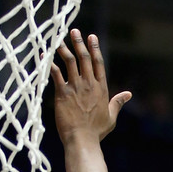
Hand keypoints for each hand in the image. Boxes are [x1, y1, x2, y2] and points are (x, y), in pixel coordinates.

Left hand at [51, 29, 131, 143]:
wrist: (82, 140)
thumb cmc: (96, 132)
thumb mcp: (112, 116)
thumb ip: (118, 102)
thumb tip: (128, 94)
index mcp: (101, 88)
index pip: (98, 63)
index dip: (94, 48)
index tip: (91, 37)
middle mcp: (89, 84)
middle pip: (84, 58)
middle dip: (79, 43)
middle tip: (74, 31)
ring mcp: (76, 87)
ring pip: (69, 62)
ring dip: (63, 49)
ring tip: (58, 39)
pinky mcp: (63, 93)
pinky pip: (55, 74)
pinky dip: (49, 64)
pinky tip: (44, 56)